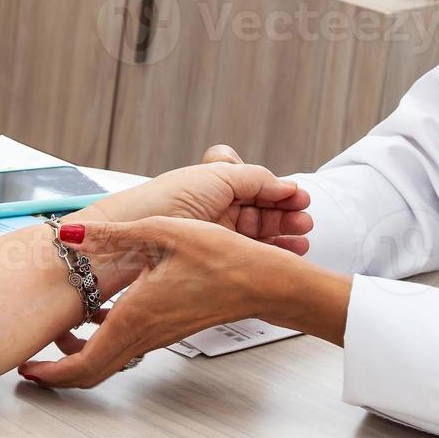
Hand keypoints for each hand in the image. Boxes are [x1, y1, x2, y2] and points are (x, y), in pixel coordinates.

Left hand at [39, 155, 311, 360]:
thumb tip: (67, 234)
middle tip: (33, 366)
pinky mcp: (167, 329)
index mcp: (134, 317)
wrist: (262, 280)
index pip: (85, 363)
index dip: (52, 374)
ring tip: (60, 336)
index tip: (28, 371)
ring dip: (80, 355)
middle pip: (92, 372)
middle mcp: (143, 333)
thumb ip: (110, 235)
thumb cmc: (221, 258)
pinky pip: (126, 346)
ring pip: (109, 360)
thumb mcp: (160, 233)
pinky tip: (100, 314)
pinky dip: (103, 341)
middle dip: (58, 373)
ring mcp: (156, 335)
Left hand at [87, 154, 312, 254]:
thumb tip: (284, 185)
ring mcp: (213, 236)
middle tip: (304, 219)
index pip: (254, 186)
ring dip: (283, 233)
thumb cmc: (165, 202)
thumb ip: (254, 177)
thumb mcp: (216, 178)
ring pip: (258, 233)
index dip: (278, 191)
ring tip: (301, 236)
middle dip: (285, 213)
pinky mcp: (213, 260)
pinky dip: (271, 251)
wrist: (133, 238)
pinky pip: (248, 253)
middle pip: (259, 211)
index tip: (298, 197)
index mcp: (213, 186)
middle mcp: (213, 210)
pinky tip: (287, 251)